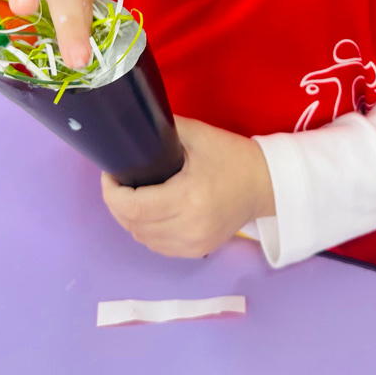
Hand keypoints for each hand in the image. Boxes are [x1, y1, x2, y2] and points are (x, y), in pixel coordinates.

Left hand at [101, 116, 275, 257]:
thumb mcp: (197, 134)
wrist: (265, 184)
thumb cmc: (231, 156)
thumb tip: (131, 123)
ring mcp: (194, 244)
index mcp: (188, 197)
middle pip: (133, 225)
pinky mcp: (198, 251)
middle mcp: (189, 227)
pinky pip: (158, 247)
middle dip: (117, 203)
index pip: (133, 207)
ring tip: (130, 196)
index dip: (112, 193)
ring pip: (142, 239)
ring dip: (129, 219)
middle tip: (117, 181)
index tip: (111, 174)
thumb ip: (161, 129)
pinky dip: (146, 232)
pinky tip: (148, 214)